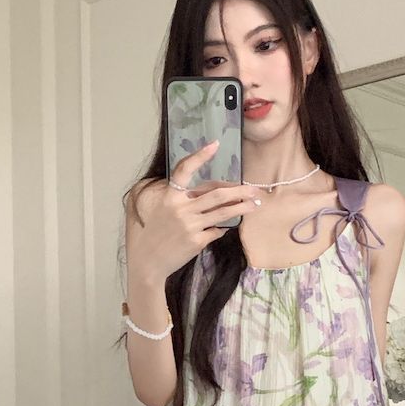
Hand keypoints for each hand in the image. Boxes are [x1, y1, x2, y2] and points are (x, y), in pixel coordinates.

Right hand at [125, 140, 259, 284]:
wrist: (149, 260)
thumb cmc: (158, 233)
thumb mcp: (165, 211)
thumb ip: (185, 201)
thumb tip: (214, 197)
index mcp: (170, 196)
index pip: (185, 170)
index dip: (200, 156)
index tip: (215, 144)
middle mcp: (180, 209)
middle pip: (216, 195)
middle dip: (238, 191)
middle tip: (254, 189)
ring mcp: (189, 225)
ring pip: (222, 213)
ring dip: (241, 207)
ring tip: (255, 204)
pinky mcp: (196, 241)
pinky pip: (216, 231)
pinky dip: (222, 228)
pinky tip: (225, 227)